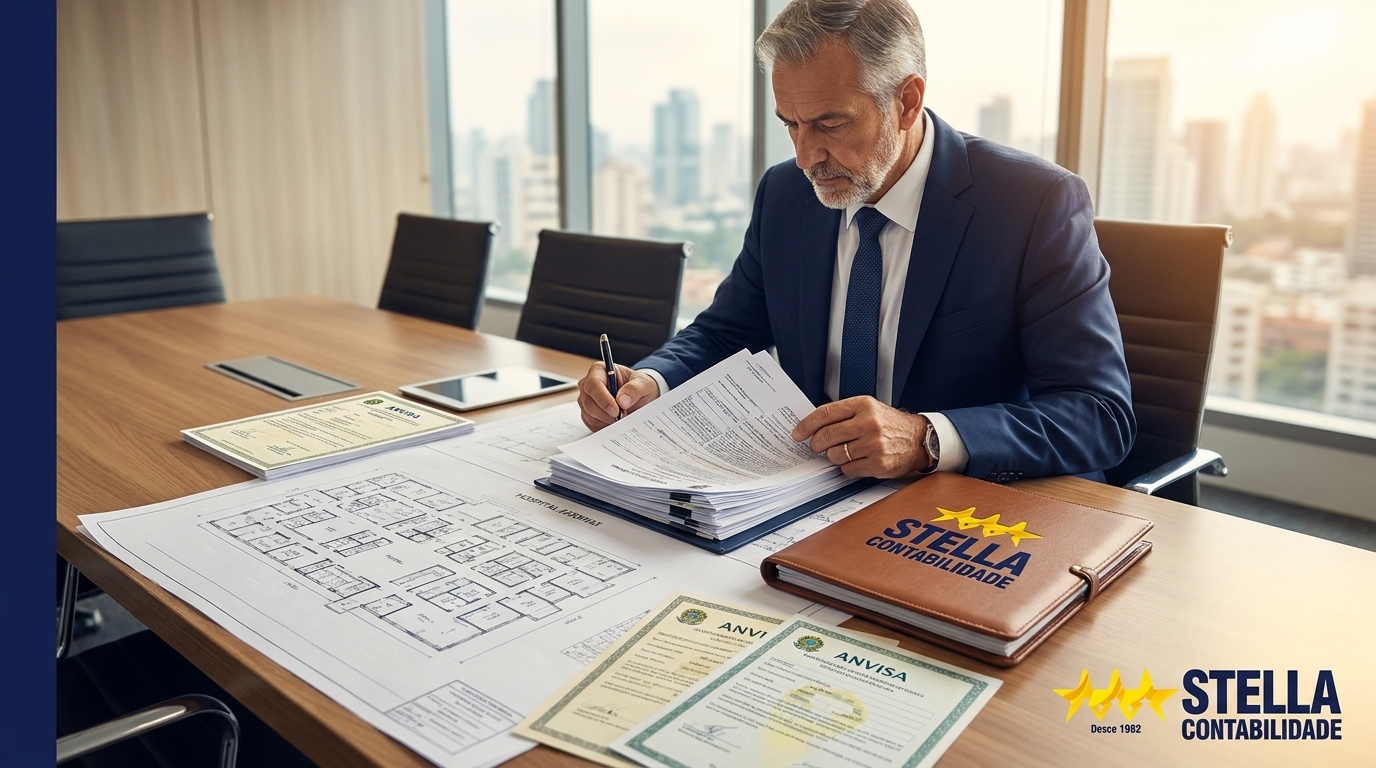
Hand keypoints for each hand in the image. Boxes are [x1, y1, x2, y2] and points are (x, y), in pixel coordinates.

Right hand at [576, 362, 659, 431]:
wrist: (640, 397)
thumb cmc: (639, 386)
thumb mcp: (644, 383)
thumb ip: (634, 389)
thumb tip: (622, 401)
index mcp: (599, 370)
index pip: (594, 384)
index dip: (603, 399)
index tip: (616, 411)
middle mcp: (588, 384)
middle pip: (588, 402)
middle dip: (606, 413)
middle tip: (622, 417)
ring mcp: (586, 400)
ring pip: (589, 415)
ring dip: (606, 421)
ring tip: (622, 418)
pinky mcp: (587, 414)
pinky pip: (592, 424)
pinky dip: (604, 426)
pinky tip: (616, 422)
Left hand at [791, 397, 930, 478]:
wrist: (918, 439)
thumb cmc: (889, 425)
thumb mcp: (868, 409)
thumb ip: (843, 415)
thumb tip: (813, 426)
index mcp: (863, 405)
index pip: (825, 414)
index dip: (806, 425)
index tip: (797, 433)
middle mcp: (868, 423)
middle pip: (826, 436)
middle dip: (816, 444)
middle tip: (815, 447)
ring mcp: (874, 444)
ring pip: (835, 455)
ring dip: (834, 457)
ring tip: (845, 452)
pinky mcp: (878, 463)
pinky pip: (848, 470)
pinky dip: (847, 468)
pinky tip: (857, 461)